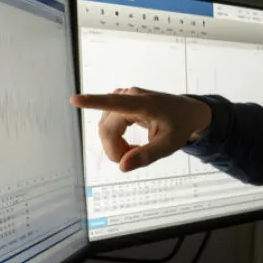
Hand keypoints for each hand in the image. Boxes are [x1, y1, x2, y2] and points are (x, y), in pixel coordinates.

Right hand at [70, 87, 212, 171]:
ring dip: (115, 145)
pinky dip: (115, 138)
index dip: (93, 102)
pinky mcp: (119, 101)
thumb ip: (146, 156)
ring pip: (105, 128)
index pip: (115, 103)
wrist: (187, 112)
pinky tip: (130, 144)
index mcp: (144, 104)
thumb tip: (122, 167)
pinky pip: (107, 124)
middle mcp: (129, 95)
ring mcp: (123, 96)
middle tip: (132, 159)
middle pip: (107, 128)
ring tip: (135, 150)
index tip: (75, 99)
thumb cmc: (180, 126)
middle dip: (114, 149)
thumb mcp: (169, 146)